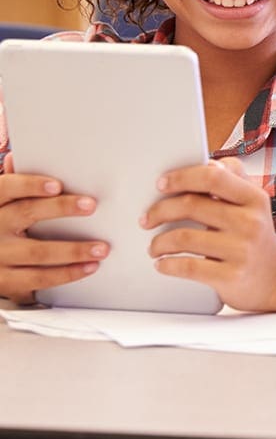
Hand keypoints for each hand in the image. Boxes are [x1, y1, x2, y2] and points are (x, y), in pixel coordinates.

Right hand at [0, 173, 107, 302]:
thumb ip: (11, 188)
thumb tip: (16, 157)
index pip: (5, 188)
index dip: (29, 185)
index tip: (57, 185)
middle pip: (24, 214)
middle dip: (60, 209)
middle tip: (91, 205)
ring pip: (37, 252)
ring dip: (73, 250)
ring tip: (102, 248)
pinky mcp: (4, 281)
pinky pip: (39, 279)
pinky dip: (67, 273)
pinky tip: (89, 267)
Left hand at [143, 158, 275, 310]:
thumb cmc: (254, 233)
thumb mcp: (252, 201)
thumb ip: (232, 177)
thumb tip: (208, 163)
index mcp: (254, 198)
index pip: (213, 176)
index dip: (182, 177)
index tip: (160, 184)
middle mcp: (251, 222)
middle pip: (192, 206)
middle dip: (160, 211)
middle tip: (147, 219)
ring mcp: (242, 250)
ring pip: (183, 238)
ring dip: (159, 242)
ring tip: (154, 246)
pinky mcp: (232, 276)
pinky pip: (187, 267)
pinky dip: (167, 264)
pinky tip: (162, 264)